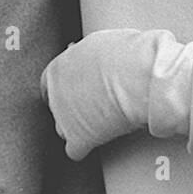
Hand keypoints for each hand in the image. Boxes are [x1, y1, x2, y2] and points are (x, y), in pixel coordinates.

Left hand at [42, 28, 192, 161]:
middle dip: (71, 107)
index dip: (67, 87)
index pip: (51, 81)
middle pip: (56, 105)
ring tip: (98, 124)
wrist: (141, 77)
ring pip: (62, 128)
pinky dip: (85, 149)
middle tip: (92, 106)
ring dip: (78, 127)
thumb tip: (96, 56)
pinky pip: (74, 150)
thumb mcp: (104, 43)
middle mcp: (56, 90)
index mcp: (60, 65)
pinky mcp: (78, 137)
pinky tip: (97, 143)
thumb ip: (90, 54)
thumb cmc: (131, 55)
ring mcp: (63, 115)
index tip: (79, 90)